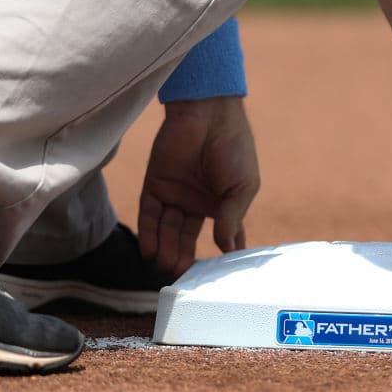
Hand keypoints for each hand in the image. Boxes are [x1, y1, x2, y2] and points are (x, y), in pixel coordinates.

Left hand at [138, 97, 259, 276]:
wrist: (208, 114)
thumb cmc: (234, 147)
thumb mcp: (241, 186)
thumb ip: (231, 217)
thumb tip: (225, 248)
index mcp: (223, 202)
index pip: (221, 234)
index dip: (219, 255)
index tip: (218, 278)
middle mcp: (197, 201)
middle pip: (187, 237)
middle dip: (183, 256)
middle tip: (181, 276)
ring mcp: (176, 193)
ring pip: (168, 229)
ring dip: (166, 249)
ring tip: (167, 268)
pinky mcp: (155, 183)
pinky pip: (150, 214)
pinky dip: (149, 233)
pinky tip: (151, 252)